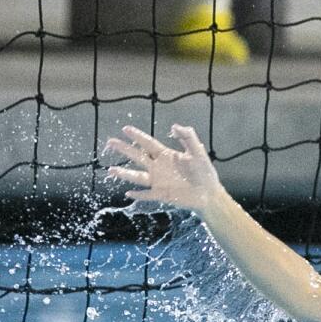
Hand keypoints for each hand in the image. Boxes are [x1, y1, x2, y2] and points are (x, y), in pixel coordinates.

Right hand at [105, 125, 227, 215]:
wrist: (210, 193)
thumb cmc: (205, 172)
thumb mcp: (198, 153)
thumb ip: (188, 138)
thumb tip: (174, 126)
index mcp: (166, 155)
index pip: (148, 144)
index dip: (137, 136)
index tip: (125, 129)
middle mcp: (159, 167)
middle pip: (137, 157)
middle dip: (124, 149)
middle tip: (110, 142)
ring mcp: (159, 181)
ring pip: (137, 177)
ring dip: (124, 174)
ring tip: (110, 170)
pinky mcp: (162, 194)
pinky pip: (147, 195)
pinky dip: (139, 195)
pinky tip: (128, 193)